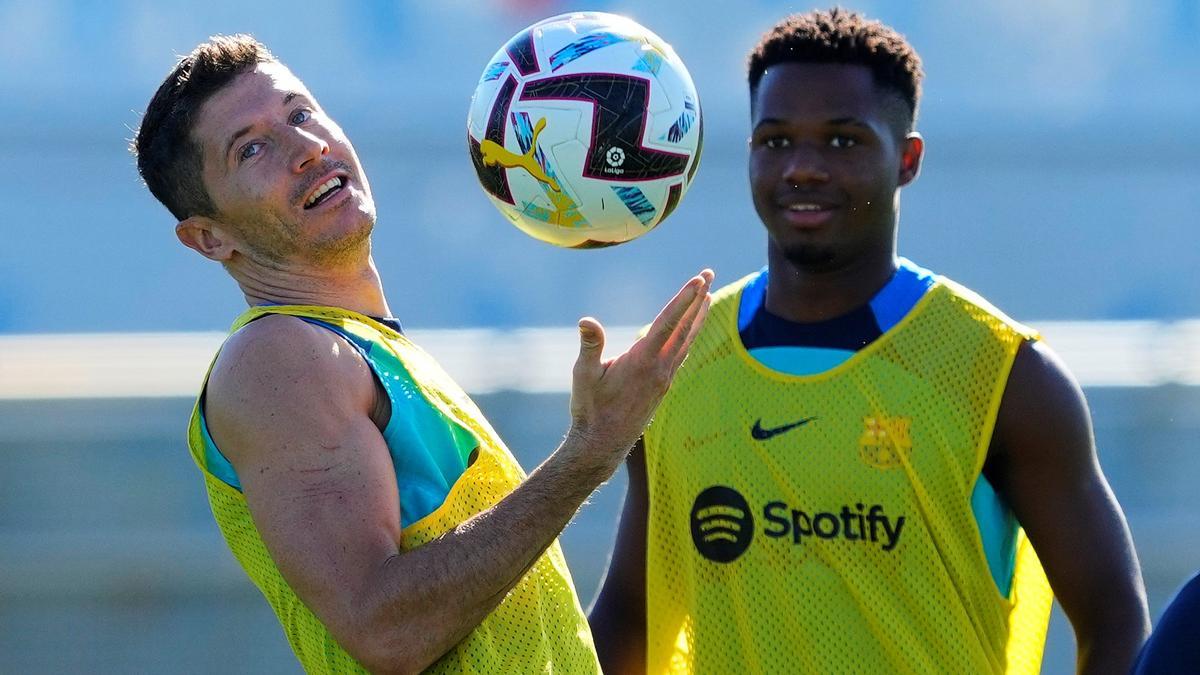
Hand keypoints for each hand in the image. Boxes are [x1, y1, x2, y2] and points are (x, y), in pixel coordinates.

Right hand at [568, 269, 712, 468]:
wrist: (603, 444)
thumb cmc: (590, 409)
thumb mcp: (583, 376)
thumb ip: (590, 346)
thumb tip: (586, 321)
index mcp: (643, 361)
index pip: (668, 323)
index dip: (684, 299)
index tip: (698, 280)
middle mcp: (660, 368)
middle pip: (685, 326)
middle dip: (698, 298)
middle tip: (709, 273)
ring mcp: (665, 377)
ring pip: (687, 340)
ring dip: (698, 315)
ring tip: (708, 295)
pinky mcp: (663, 385)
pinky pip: (681, 353)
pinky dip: (689, 336)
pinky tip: (691, 330)